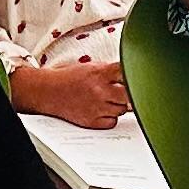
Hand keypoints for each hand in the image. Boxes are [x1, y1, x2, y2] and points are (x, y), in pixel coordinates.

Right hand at [16, 58, 131, 125]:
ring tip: (108, 100)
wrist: (48, 91)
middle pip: (130, 94)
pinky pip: (113, 122)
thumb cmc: (70, 78)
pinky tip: (103, 110)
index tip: (139, 77)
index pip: (127, 72)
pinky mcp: (92, 121)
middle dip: (130, 93)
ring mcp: (96, 107)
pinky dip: (111, 117)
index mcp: (100, 73)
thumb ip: (111, 72)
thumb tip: (133, 76)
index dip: (136, 75)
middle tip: (125, 91)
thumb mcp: (91, 67)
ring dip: (120, 105)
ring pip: (123, 109)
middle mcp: (99, 90)